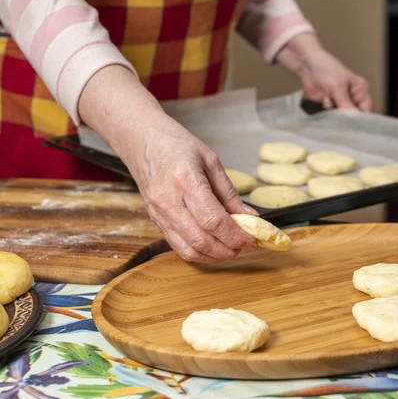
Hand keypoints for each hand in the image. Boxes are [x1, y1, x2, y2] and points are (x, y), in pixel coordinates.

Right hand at [79, 66, 258, 262]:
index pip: (213, 220)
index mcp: (185, 180)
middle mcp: (168, 200)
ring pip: (188, 249)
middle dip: (228, 249)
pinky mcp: (154, 221)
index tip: (253, 240)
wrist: (144, 142)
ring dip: (214, 256)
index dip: (236, 236)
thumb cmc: (178, 146)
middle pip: (201, 240)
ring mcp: (158, 213)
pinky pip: (177, 246)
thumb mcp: (211, 161)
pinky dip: (198, 253)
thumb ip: (229, 193)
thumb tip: (250, 218)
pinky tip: (212, 247)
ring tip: (231, 248)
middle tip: (245, 246)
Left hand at [276, 33, 371, 111]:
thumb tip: (353, 117)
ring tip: (330, 98)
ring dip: (334, 111)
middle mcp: (352, 97)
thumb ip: (345, 103)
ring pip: (340, 115)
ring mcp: (340, 101)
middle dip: (345, 116)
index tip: (353, 123)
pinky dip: (326, 109)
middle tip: (339, 111)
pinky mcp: (328, 104)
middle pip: (353, 115)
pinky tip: (324, 98)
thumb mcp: (338, 87)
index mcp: (360, 90)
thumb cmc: (326, 69)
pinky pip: (329, 113)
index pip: (366, 109)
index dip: (361, 118)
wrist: (307, 66)